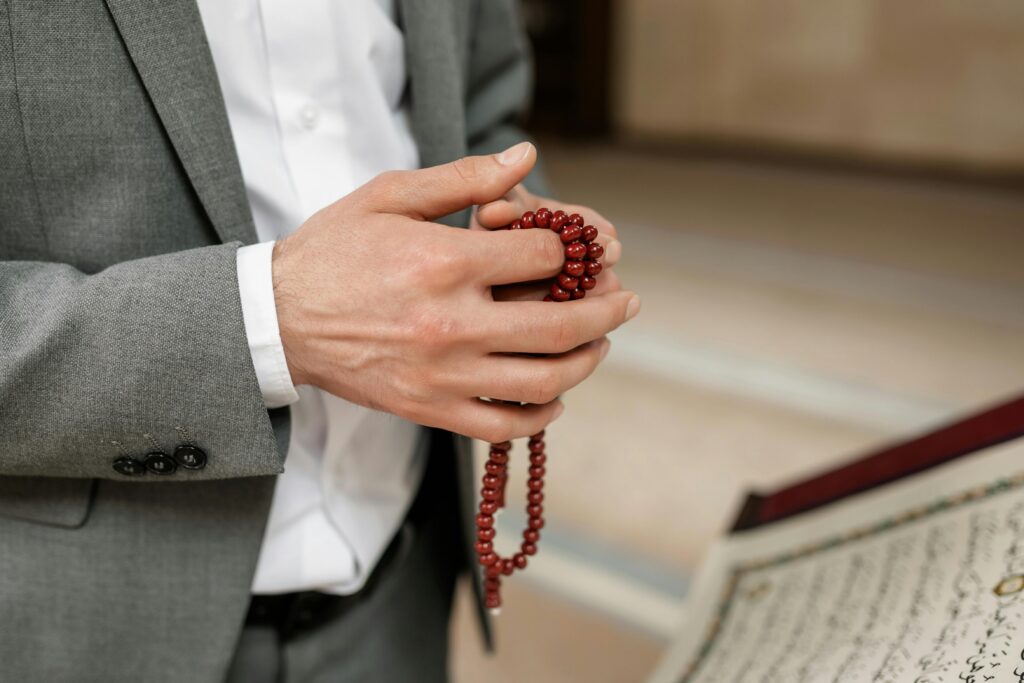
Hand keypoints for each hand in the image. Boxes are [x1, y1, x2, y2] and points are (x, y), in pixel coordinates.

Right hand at [272, 142, 640, 442]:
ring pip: (544, 382)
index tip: (573, 248)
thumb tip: (525, 157)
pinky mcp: (429, 409)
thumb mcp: (388, 196)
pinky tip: (554, 397)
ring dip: (587, 363)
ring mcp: (443, 374)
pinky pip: (503, 426)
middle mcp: (452, 324)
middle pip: (560, 326)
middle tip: (627, 302)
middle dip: (607, 312)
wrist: (275, 318)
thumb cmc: (332, 251)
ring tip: (599, 345)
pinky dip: (541, 416)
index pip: (542, 257)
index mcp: (445, 263)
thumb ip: (462, 179)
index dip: (569, 248)